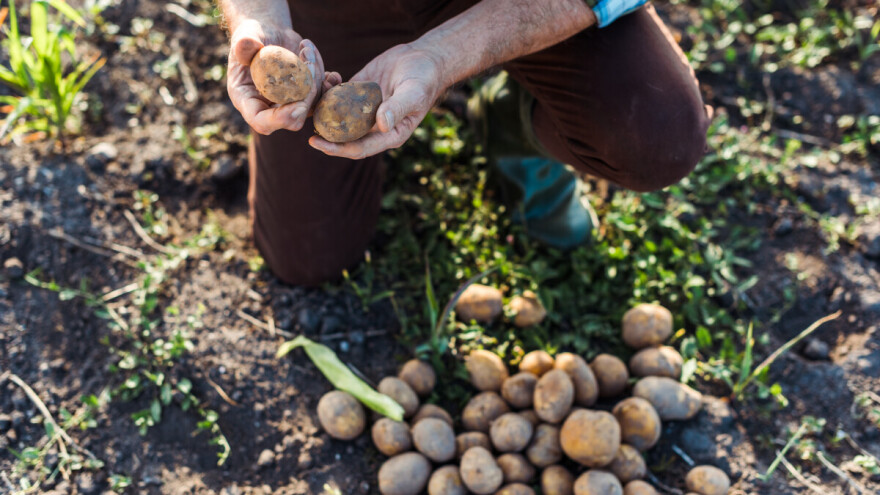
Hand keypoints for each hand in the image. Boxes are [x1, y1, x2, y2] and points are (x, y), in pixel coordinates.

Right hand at [227, 20, 338, 134]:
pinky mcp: (304, 96)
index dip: (280, 119)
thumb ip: (244, 44)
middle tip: (310, 64)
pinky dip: (327, 83)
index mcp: (247, 100)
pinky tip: (331, 72)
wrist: (269, 33)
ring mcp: (288, 104)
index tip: (298, 106)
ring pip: (311, 107)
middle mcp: (268, 107)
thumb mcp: (246, 35)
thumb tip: (246, 45)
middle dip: (307, 96)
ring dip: (317, 80)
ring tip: (307, 51)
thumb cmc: (252, 34)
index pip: (261, 122)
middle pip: (293, 119)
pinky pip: (320, 97)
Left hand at [308, 44, 446, 158]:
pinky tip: (328, 77)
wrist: (424, 58)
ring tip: (314, 91)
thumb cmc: (424, 78)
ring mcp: (365, 110)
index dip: (337, 149)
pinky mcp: (359, 93)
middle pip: (344, 136)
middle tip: (303, 124)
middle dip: (323, 133)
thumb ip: (398, 108)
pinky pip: (340, 95)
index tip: (317, 142)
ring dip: (324, 107)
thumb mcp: (414, 93)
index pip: (359, 148)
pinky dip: (331, 88)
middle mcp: (374, 126)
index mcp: (388, 134)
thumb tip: (382, 124)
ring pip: (338, 116)